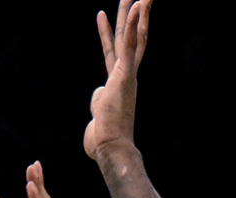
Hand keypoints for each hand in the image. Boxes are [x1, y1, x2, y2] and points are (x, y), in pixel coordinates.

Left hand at [84, 0, 150, 161]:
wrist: (111, 146)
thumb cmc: (102, 138)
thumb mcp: (98, 113)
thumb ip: (98, 102)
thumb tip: (99, 100)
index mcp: (118, 81)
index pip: (120, 50)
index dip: (117, 31)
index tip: (117, 13)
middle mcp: (125, 74)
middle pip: (130, 38)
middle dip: (132, 15)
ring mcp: (126, 73)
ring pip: (131, 36)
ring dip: (134, 13)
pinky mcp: (124, 74)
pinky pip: (129, 45)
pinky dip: (134, 25)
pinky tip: (137, 6)